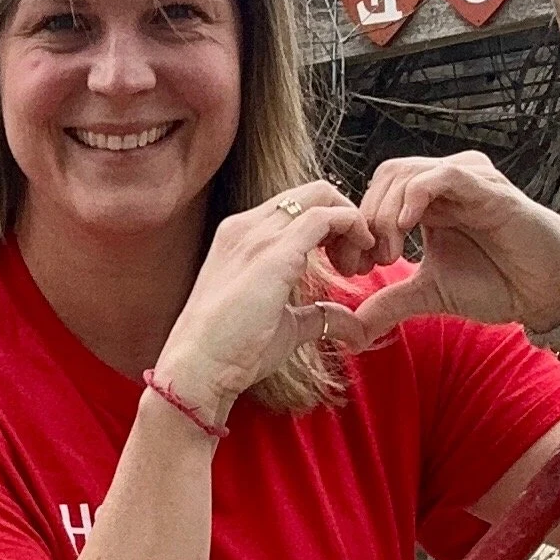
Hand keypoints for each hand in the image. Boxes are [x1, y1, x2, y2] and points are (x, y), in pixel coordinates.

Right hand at [154, 180, 379, 412]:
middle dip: (347, 217)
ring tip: (359, 265)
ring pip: (321, 196)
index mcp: (242, 237)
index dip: (332, 227)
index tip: (346, 264)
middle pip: (313, 192)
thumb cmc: (232, 351)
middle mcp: (247, 226)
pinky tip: (355, 264)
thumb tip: (353, 327)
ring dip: (352, 224)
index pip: (297, 206)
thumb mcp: (286, 325)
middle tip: (360, 260)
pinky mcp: (274, 252)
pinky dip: (351, 229)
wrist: (199, 367)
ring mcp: (258, 234)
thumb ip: (318, 315)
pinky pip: (324, 216)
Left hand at [337, 152, 559, 352]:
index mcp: (428, 203)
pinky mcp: (488, 187)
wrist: (546, 292)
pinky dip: (416, 197)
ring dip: (386, 214)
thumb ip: (390, 303)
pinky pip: (442, 176)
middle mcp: (445, 185)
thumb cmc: (497, 284)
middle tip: (363, 265)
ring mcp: (466, 181)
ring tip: (389, 256)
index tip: (350, 268)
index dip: (355, 227)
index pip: (376, 194)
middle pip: (385, 179)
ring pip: (406, 174)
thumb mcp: (430, 294)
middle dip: (365, 221)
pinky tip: (406, 229)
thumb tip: (349, 329)